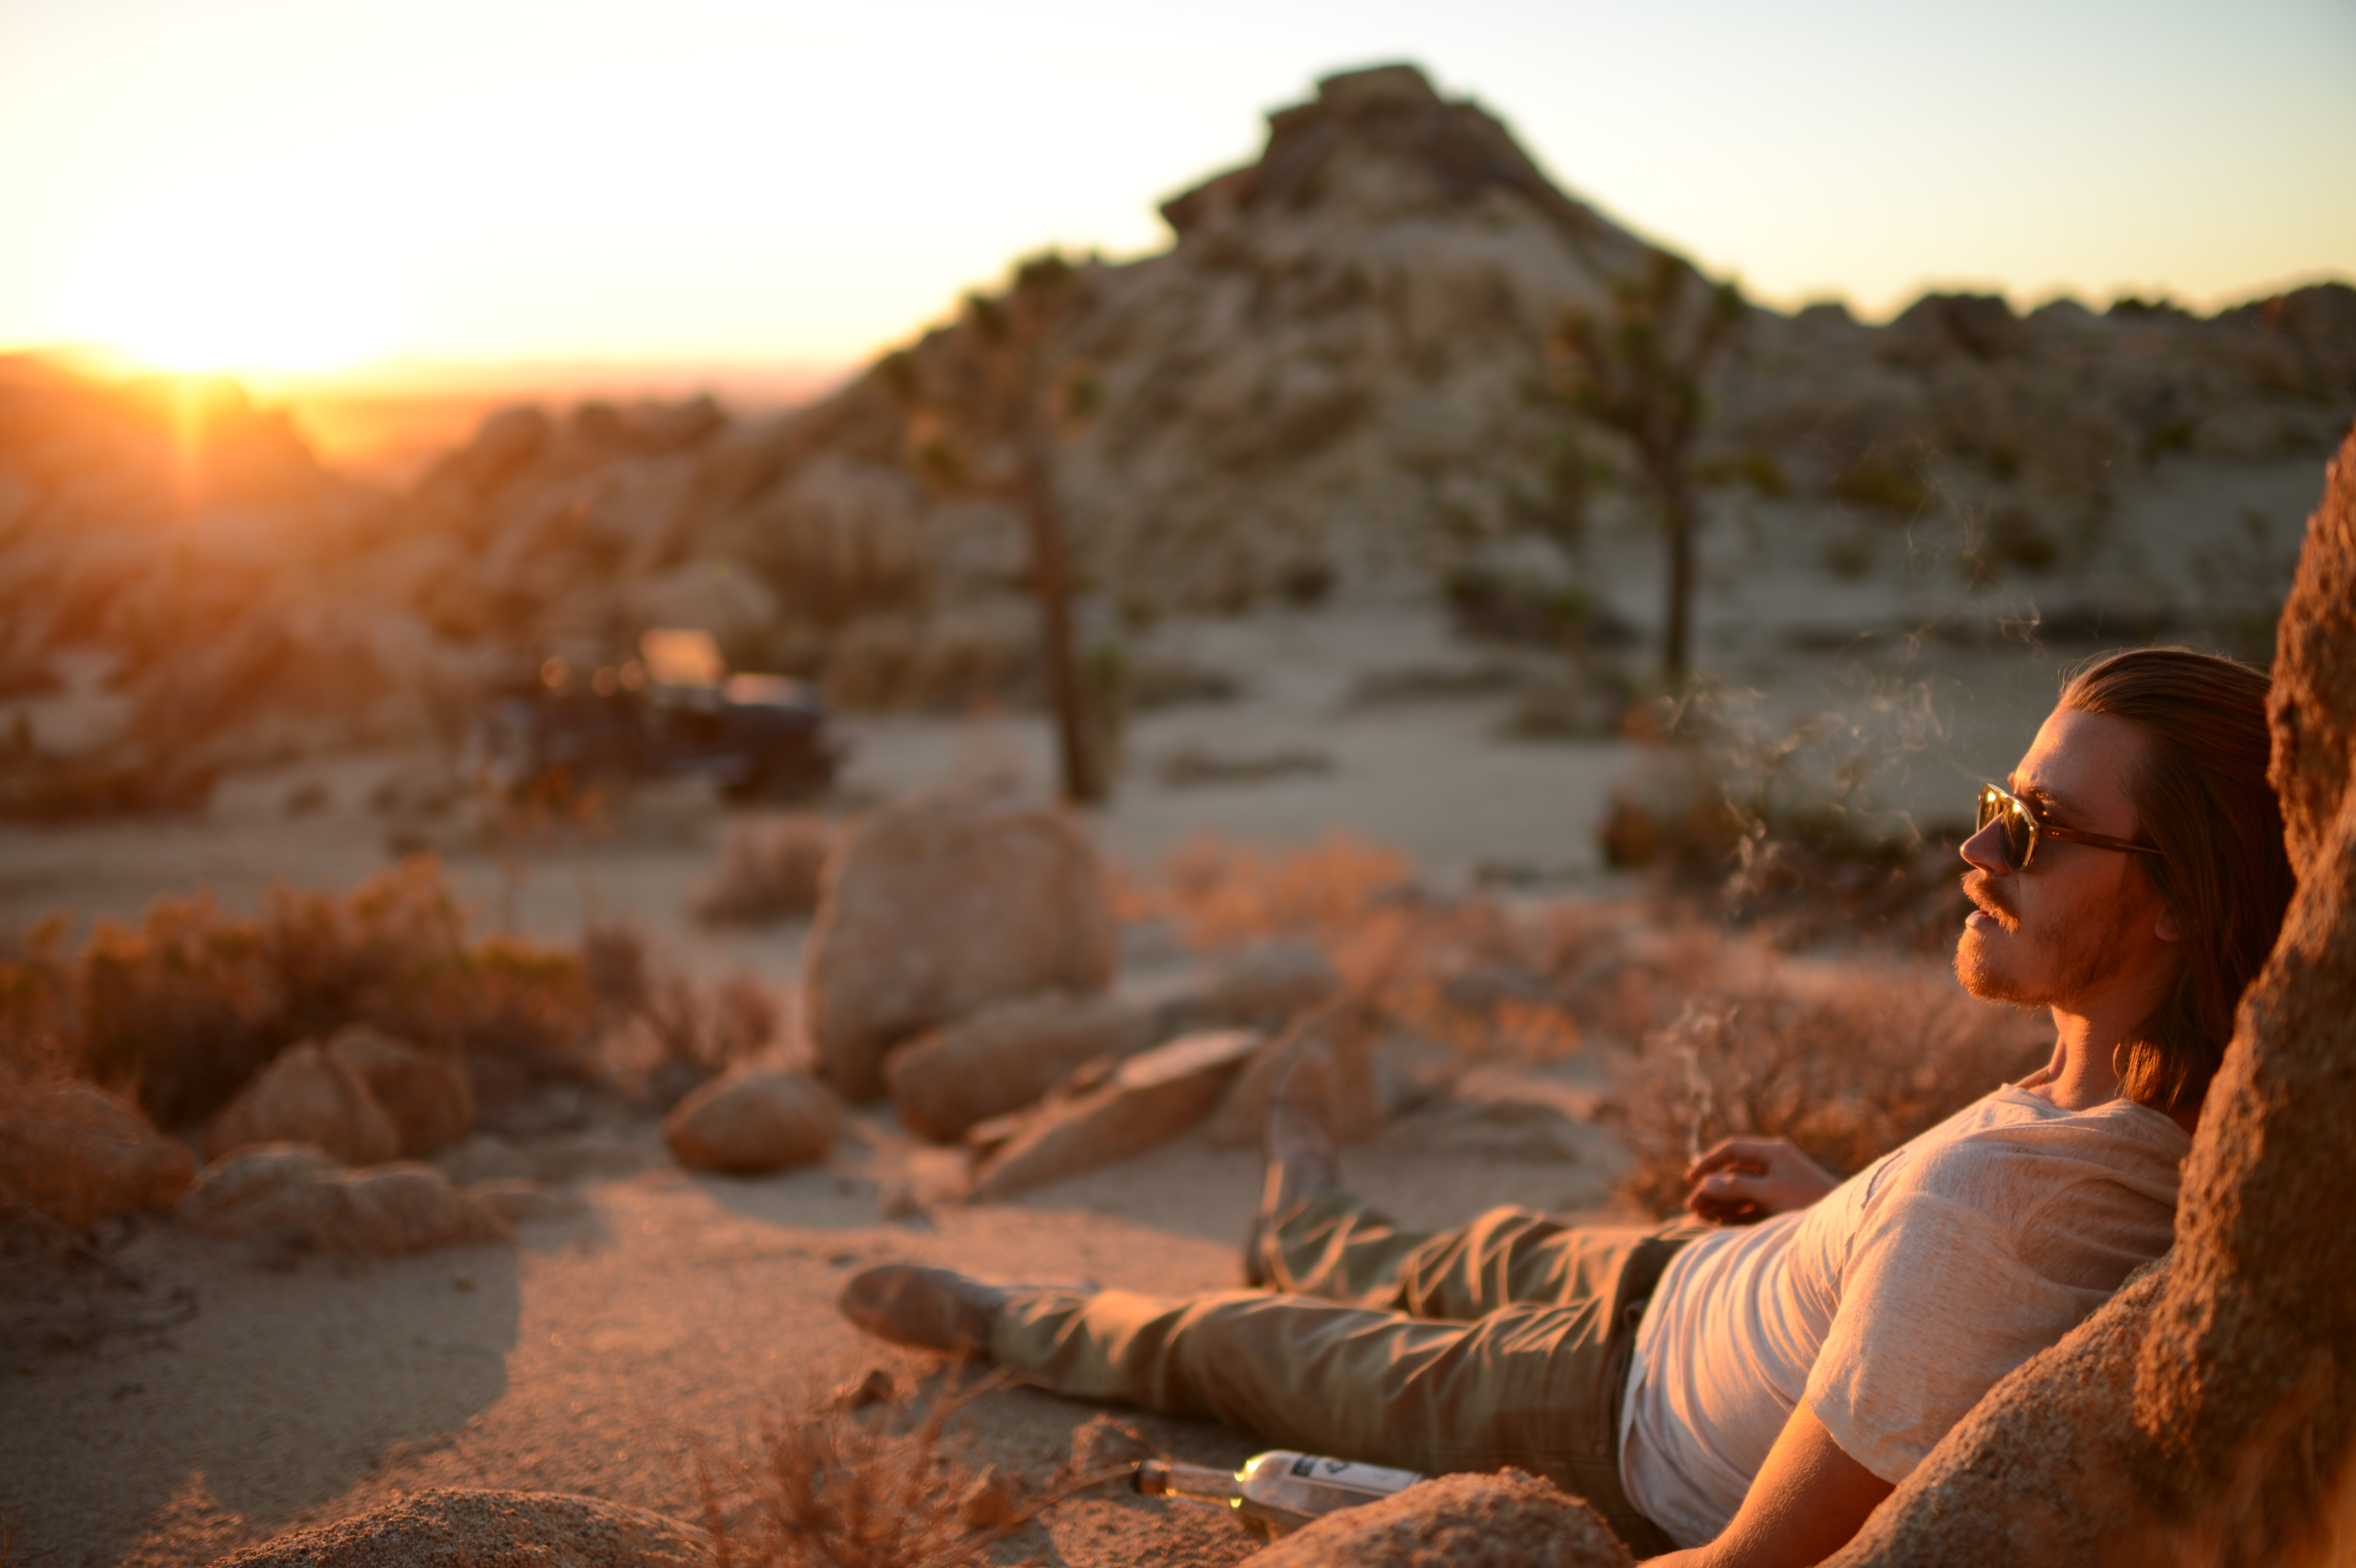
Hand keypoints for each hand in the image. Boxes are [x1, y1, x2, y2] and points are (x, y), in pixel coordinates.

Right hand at [1685, 1137, 1839, 1223]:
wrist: (1843, 1224)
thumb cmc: (1811, 1202)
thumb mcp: (1770, 1193)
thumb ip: (1736, 1187)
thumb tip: (1705, 1185)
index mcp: (1774, 1153)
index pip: (1732, 1150)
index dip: (1709, 1163)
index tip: (1691, 1179)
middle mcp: (1775, 1166)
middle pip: (1734, 1173)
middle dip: (1713, 1189)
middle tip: (1692, 1207)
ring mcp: (1778, 1185)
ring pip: (1742, 1191)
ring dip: (1722, 1203)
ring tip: (1702, 1217)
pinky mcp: (1782, 1205)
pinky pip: (1753, 1206)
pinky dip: (1736, 1213)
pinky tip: (1721, 1222)